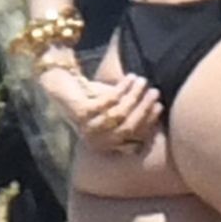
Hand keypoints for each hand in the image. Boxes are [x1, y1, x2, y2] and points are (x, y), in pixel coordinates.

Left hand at [41, 67, 163, 153]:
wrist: (60, 84)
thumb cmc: (89, 96)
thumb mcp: (112, 105)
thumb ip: (130, 111)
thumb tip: (156, 107)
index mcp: (105, 143)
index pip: (133, 135)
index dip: (148, 120)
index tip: (160, 105)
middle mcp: (96, 140)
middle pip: (128, 126)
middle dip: (144, 108)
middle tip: (154, 92)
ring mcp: (87, 127)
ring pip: (119, 113)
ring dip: (134, 96)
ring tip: (142, 81)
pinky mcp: (81, 113)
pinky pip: (108, 101)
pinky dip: (122, 89)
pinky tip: (128, 78)